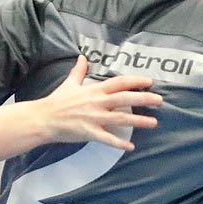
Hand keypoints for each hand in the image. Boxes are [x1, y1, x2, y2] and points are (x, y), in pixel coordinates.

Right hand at [34, 56, 162, 149]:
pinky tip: (130, 146)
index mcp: (94, 90)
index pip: (119, 82)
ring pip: (121, 118)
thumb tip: (82, 57)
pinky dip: (119, 143)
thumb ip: (79, 71)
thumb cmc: (56, 102)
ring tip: (154, 122)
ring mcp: (94, 118)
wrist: (43, 118)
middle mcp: (97, 102)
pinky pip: (107, 138)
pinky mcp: (89, 132)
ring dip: (139, 121)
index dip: (135, 81)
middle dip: (144, 99)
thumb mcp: (69, 83)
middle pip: (125, 98)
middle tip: (160, 101)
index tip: (149, 82)